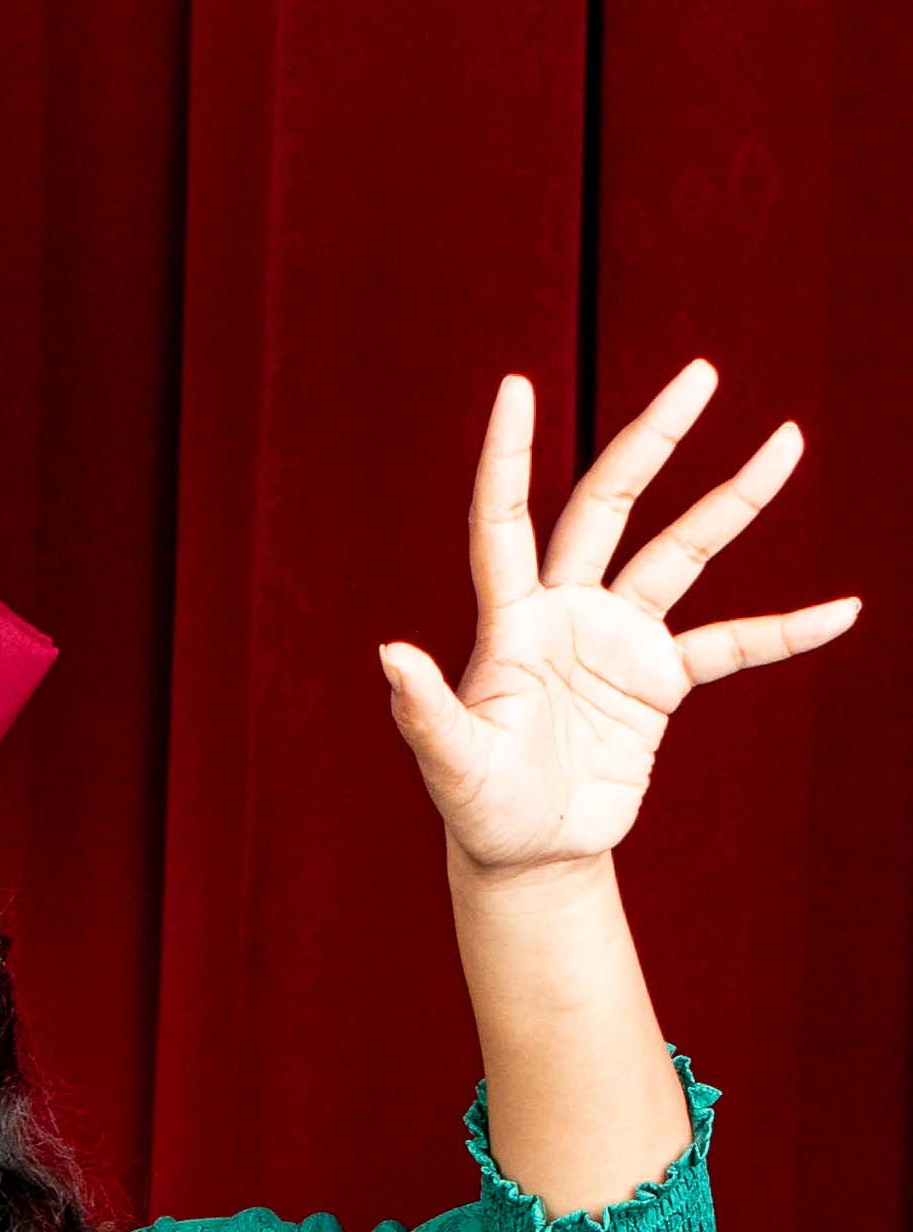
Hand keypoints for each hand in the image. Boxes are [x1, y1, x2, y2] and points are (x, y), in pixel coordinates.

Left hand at [383, 362, 859, 877]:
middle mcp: (567, 611)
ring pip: (682, 552)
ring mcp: (618, 640)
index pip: (504, 519)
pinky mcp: (660, 681)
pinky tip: (842, 610)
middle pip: (612, 504)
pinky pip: (734, 643)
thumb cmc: (479, 810)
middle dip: (654, 439)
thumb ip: (423, 711)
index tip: (518, 383)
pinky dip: (785, 631)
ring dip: (735, 501)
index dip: (507, 455)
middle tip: (702, 375)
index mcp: (509, 621)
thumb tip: (389, 653)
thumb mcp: (451, 766)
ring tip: (788, 442)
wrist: (531, 856)